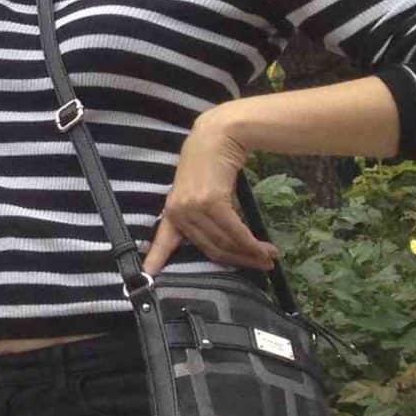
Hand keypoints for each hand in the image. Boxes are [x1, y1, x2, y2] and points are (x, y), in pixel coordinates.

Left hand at [143, 109, 279, 275]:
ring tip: (269, 258)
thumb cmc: (209, 164)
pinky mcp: (212, 202)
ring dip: (250, 254)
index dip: (156, 260)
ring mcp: (194, 207)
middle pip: (210, 249)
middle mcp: (179, 212)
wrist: (216, 137)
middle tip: (260, 266)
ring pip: (224, 243)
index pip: (164, 241)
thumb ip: (203, 217)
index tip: (146, 278)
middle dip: (238, 261)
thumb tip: (228, 245)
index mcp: (171, 211)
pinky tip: (265, 248)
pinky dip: (251, 243)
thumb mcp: (198, 192)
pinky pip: (235, 231)